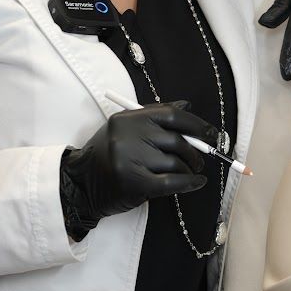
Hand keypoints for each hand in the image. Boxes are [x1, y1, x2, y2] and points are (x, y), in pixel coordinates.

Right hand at [60, 101, 217, 236]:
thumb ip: (155, 116)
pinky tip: (196, 183)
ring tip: (189, 173)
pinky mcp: (135, 183)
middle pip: (177, 141)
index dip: (196, 124)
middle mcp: (128, 136)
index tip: (211, 134)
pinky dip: (189, 183)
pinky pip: (172, 182)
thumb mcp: (125, 130)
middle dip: (196, 152)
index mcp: (128, 119)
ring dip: (189, 170)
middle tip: (200, 160)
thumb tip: (188, 105)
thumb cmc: (107, 156)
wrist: (79, 184)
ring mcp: (130, 160)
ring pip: (176, 163)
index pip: (171, 115)